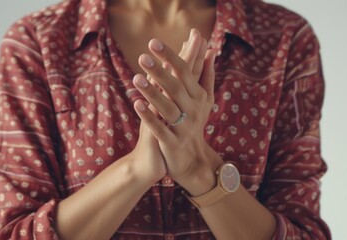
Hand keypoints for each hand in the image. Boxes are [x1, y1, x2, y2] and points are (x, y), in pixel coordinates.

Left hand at [132, 29, 222, 194]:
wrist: (193, 160)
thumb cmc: (195, 123)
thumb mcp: (205, 100)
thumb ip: (207, 75)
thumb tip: (210, 50)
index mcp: (198, 97)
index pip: (186, 72)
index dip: (171, 56)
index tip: (155, 42)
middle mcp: (193, 111)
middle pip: (176, 88)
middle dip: (160, 71)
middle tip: (143, 56)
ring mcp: (183, 128)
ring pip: (167, 109)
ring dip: (152, 93)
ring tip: (136, 78)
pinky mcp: (172, 143)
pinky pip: (160, 130)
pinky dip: (149, 118)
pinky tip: (136, 105)